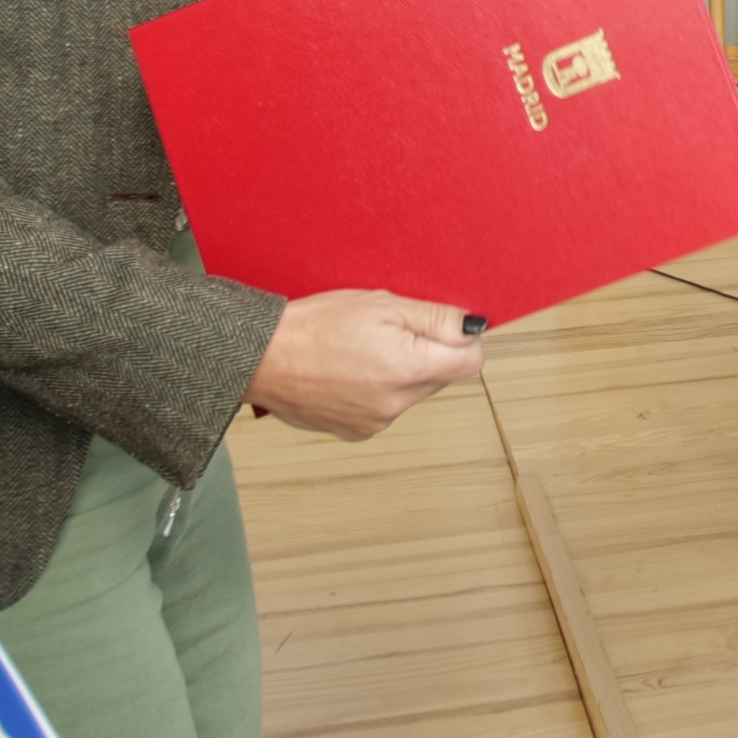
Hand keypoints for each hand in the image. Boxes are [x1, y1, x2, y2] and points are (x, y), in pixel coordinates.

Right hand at [245, 291, 486, 439]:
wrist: (262, 359)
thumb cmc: (314, 325)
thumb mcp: (380, 305)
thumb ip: (434, 317)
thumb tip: (474, 326)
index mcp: (407, 368)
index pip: (470, 363)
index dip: (462, 340)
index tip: (443, 326)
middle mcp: (396, 403)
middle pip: (442, 377)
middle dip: (429, 353)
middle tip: (392, 330)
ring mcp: (377, 422)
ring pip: (413, 393)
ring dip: (403, 371)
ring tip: (364, 350)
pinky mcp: (358, 432)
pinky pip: (387, 408)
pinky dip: (378, 389)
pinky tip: (350, 371)